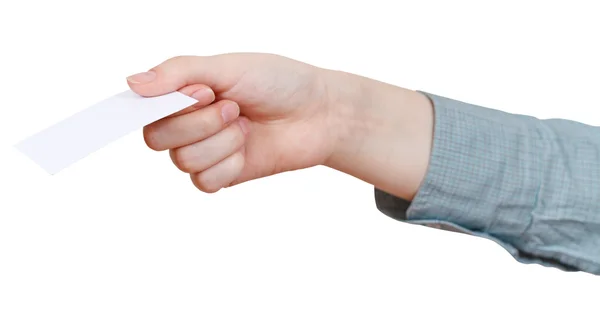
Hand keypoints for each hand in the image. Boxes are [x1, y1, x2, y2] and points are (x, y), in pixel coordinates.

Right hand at [127, 53, 347, 191]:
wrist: (318, 113)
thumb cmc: (278, 82)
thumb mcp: (229, 67)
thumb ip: (181, 73)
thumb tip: (132, 83)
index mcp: (183, 93)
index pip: (143, 108)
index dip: (158, 107)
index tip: (196, 94)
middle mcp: (188, 124)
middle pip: (157, 138)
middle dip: (198, 122)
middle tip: (233, 106)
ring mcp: (204, 151)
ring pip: (183, 160)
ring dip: (220, 141)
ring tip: (245, 124)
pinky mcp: (222, 175)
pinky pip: (205, 181)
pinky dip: (229, 163)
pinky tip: (248, 148)